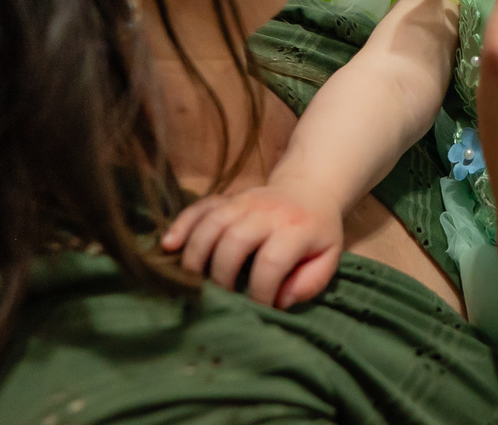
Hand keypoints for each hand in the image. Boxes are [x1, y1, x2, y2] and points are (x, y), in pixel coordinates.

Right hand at [161, 184, 342, 308]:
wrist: (309, 189)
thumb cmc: (317, 231)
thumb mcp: (329, 256)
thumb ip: (310, 281)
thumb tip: (280, 302)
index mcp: (296, 228)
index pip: (271, 262)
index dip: (260, 292)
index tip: (259, 309)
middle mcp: (266, 211)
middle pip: (234, 241)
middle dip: (223, 276)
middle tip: (223, 298)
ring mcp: (243, 201)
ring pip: (211, 224)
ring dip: (197, 256)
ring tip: (195, 282)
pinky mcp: (226, 198)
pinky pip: (199, 207)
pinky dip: (182, 225)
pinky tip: (169, 246)